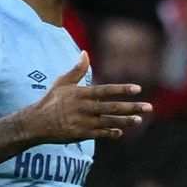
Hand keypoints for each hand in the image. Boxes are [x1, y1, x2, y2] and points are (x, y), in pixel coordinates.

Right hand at [26, 51, 152, 143]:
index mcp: (81, 94)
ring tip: (139, 119)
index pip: (105, 91)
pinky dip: (110, 133)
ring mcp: (83, 122)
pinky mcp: (81, 134)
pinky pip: (99, 134)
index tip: (137, 88)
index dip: (121, 89)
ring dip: (125, 121)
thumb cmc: (51, 100)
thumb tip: (85, 53)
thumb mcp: (62, 83)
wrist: (37, 123)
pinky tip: (121, 132)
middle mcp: (83, 108)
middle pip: (111, 108)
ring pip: (109, 122)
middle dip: (131, 107)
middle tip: (148, 107)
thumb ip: (77, 70)